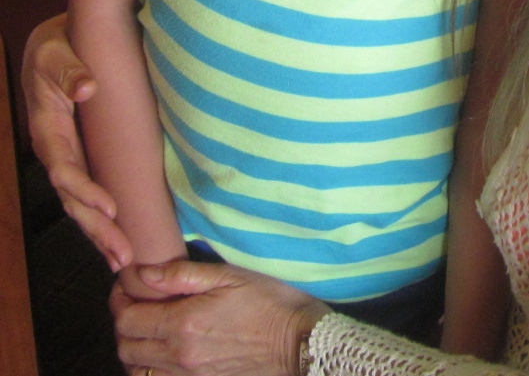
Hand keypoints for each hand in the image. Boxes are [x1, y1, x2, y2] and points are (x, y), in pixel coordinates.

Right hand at [22, 13, 132, 270]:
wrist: (56, 44)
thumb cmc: (57, 46)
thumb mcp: (55, 51)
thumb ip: (68, 69)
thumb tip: (86, 86)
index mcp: (47, 128)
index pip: (64, 168)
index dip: (85, 190)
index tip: (111, 207)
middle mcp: (55, 149)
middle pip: (73, 198)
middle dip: (97, 227)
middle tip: (123, 255)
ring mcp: (67, 156)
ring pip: (80, 204)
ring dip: (101, 232)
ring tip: (124, 260)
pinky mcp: (82, 156)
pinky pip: (89, 193)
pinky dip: (102, 217)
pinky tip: (120, 238)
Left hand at [112, 260, 330, 375]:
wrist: (298, 342)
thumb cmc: (268, 301)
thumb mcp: (229, 275)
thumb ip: (182, 275)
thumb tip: (143, 274)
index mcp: (183, 323)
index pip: (127, 318)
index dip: (118, 300)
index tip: (125, 285)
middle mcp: (178, 355)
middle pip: (125, 347)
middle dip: (122, 323)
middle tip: (134, 302)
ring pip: (137, 370)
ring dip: (133, 349)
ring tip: (147, 327)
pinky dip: (150, 369)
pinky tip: (163, 351)